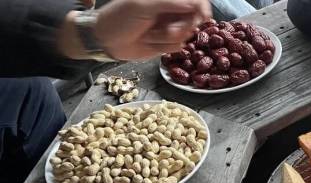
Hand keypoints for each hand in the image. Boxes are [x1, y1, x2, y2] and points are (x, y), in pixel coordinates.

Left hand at [95, 0, 211, 59]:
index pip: (195, 0)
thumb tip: (193, 5)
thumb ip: (170, 2)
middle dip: (182, 27)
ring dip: (169, 38)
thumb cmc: (120, 18)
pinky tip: (150, 43)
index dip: (201, 8)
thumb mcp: (143, 5)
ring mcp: (170, 27)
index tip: (201, 18)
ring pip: (186, 35)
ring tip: (151, 35)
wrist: (106, 40)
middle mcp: (171, 11)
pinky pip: (178, 47)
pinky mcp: (166, 43)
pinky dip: (164, 47)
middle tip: (168, 31)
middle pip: (194, 20)